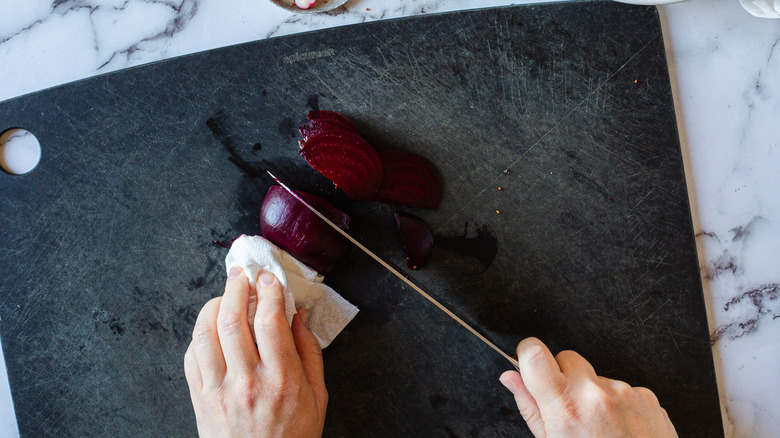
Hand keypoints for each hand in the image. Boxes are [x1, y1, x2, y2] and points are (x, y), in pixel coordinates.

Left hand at [184, 268, 326, 437]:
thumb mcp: (318, 396)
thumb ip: (310, 352)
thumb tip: (298, 316)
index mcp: (282, 380)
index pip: (270, 321)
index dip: (268, 290)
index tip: (269, 278)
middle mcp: (247, 382)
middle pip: (232, 319)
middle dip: (237, 287)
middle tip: (242, 275)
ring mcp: (220, 391)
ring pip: (206, 333)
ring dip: (213, 305)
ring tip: (224, 295)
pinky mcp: (201, 399)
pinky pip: (191, 356)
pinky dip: (199, 334)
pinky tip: (211, 327)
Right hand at [500, 337, 676, 437]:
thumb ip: (530, 407)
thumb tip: (511, 378)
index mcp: (565, 407)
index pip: (534, 353)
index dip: (528, 354)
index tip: (528, 362)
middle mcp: (595, 395)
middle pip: (568, 358)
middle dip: (564, 377)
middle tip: (569, 409)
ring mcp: (624, 393)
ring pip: (596, 377)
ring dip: (593, 394)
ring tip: (599, 428)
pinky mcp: (647, 397)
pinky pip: (623, 389)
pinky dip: (618, 405)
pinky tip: (619, 429)